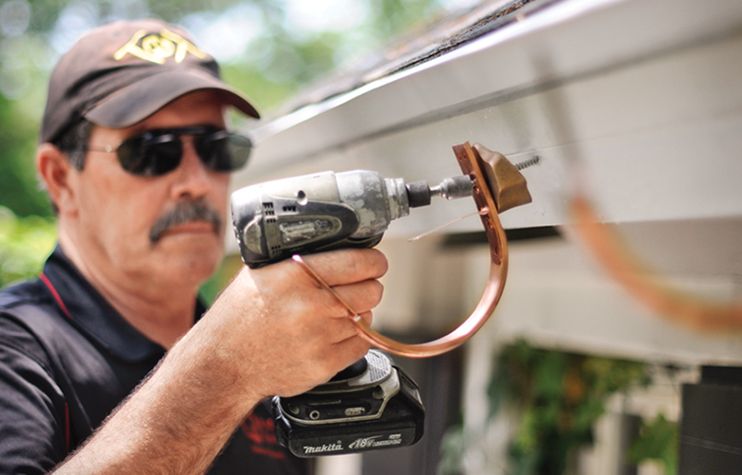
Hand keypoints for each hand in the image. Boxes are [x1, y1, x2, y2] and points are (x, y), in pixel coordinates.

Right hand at [204, 248, 387, 398]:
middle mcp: (310, 305)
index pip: (359, 262)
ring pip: (367, 317)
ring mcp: (320, 337)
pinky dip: (353, 338)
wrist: (223, 364)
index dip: (373, 261)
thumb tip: (339, 245)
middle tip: (358, 286)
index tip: (374, 262)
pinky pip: (361, 344)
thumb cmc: (239, 316)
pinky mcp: (325, 364)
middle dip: (368, 286)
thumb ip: (299, 260)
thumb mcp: (262, 273)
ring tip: (333, 313)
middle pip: (371, 290)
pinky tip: (333, 333)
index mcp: (295, 275)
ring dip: (357, 313)